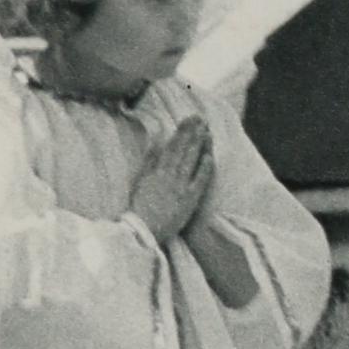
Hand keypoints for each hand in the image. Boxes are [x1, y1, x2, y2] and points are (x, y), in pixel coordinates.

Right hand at [129, 114, 212, 241]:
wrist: (142, 231)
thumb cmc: (139, 208)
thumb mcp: (141, 182)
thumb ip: (149, 164)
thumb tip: (156, 146)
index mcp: (157, 171)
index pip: (171, 146)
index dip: (181, 132)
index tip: (188, 120)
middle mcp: (170, 176)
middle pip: (183, 150)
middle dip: (192, 133)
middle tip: (200, 118)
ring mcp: (180, 188)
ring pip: (191, 161)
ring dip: (199, 145)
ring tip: (207, 130)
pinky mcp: (189, 201)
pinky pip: (199, 182)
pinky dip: (204, 169)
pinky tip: (210, 156)